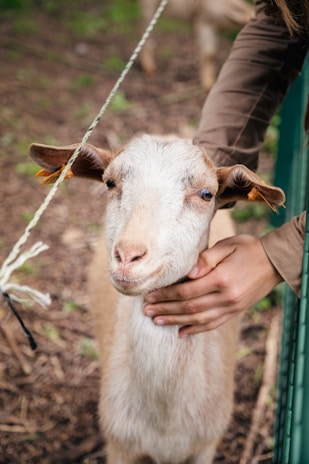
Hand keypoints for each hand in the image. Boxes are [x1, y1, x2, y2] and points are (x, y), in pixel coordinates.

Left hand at [144, 235, 282, 336]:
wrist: (275, 262)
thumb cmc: (248, 249)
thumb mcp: (228, 245)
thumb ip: (207, 259)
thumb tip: (188, 274)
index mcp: (222, 279)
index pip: (187, 291)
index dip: (166, 295)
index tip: (150, 295)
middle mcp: (226, 297)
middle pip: (189, 308)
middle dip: (166, 309)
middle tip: (147, 310)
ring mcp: (232, 307)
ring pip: (199, 319)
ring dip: (176, 321)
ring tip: (157, 321)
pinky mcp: (236, 311)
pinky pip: (213, 324)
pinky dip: (196, 329)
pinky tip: (182, 333)